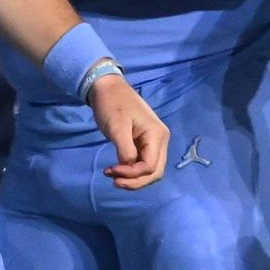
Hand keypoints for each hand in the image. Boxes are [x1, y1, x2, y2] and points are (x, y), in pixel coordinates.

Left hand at [87, 74, 168, 190]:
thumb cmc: (112, 104)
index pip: (150, 166)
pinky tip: (117, 169)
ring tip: (113, 176)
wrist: (108, 87)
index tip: (111, 171)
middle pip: (154, 172)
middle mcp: (161, 140)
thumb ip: (125, 149)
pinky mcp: (145, 143)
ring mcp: (154, 142)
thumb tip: (129, 167)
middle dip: (135, 181)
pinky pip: (143, 163)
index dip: (132, 175)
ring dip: (134, 178)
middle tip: (114, 181)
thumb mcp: (117, 127)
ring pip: (150, 171)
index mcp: (157, 135)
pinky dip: (132, 171)